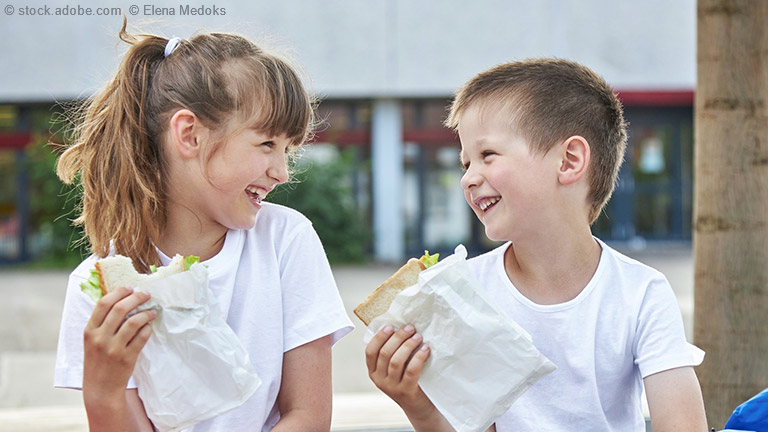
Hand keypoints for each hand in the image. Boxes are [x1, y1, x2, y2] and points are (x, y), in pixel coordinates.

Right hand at [83, 287, 155, 402]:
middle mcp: (100, 338)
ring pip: (133, 322)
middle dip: (136, 297)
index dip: (118, 292)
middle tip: (146, 294)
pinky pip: (142, 337)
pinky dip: (148, 329)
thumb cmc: (97, 361)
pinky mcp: (127, 357)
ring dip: (146, 313)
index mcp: (89, 331)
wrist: (100, 388)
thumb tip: (121, 301)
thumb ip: (102, 323)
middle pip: (120, 309)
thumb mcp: (92, 341)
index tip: (129, 288)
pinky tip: (150, 326)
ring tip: (152, 311)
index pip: (103, 304)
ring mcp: (113, 348)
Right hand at [366, 324, 451, 429]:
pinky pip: (411, 370)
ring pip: (396, 361)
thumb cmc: (408, 380)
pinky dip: (418, 357)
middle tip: (410, 328)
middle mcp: (379, 380)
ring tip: (418, 337)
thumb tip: (399, 327)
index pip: (370, 351)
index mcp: (373, 372)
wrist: (418, 406)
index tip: (391, 326)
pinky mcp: (406, 391)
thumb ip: (392, 353)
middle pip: (385, 353)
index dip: (380, 337)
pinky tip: (425, 349)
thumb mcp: (394, 369)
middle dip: (398, 337)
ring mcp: (392, 387)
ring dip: (408, 345)